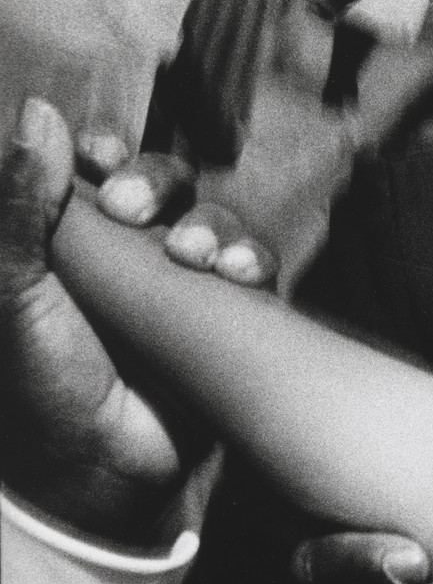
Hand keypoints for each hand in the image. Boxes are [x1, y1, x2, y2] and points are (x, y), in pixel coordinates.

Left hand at [0, 99, 269, 546]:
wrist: (102, 472)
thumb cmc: (42, 385)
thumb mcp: (16, 292)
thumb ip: (22, 207)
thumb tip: (42, 110)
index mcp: (73, 241)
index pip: (96, 165)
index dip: (105, 151)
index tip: (97, 159)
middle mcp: (133, 254)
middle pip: (163, 179)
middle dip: (156, 181)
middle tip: (131, 210)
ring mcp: (187, 286)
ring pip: (215, 217)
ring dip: (209, 223)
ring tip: (192, 257)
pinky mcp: (235, 318)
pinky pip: (258, 266)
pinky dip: (251, 257)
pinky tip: (235, 276)